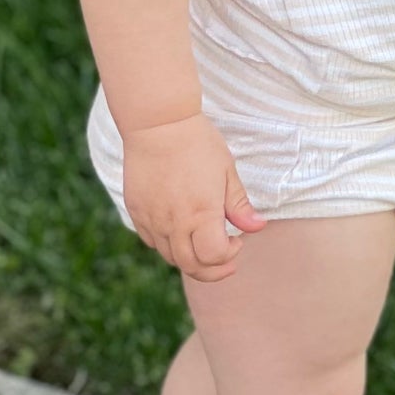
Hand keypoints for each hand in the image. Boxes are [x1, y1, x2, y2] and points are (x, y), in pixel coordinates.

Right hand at [121, 111, 266, 282]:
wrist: (157, 124)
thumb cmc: (197, 143)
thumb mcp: (226, 171)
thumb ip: (239, 205)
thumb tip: (257, 228)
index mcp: (201, 213)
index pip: (213, 256)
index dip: (228, 256)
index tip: (237, 241)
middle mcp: (173, 222)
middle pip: (191, 266)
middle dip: (212, 270)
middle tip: (226, 262)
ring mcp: (152, 218)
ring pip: (170, 256)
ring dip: (190, 259)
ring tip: (204, 246)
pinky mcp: (136, 211)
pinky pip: (151, 241)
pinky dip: (168, 245)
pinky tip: (181, 232)